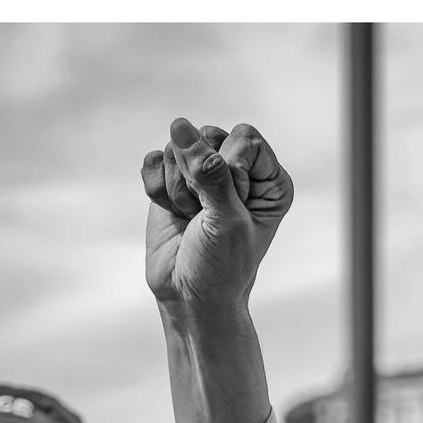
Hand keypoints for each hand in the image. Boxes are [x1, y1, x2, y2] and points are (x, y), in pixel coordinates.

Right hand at [142, 119, 292, 314]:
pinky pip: (154, 161)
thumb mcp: (226, 220)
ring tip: (192, 219)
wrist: (190, 296)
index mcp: (268, 180)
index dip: (230, 167)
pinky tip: (171, 213)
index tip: (233, 206)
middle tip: (206, 216)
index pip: (245, 138)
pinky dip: (157, 189)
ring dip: (178, 190)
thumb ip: (208, 172)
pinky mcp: (171, 181)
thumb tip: (179, 125)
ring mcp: (202, 174)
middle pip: (207, 136)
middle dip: (198, 179)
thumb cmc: (222, 266)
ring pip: (177, 148)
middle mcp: (238, 171)